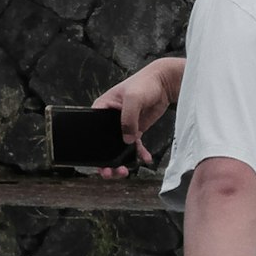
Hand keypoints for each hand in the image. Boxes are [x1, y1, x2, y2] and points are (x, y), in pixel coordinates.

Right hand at [89, 55, 180, 181]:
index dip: (92, 148)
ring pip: (117, 147)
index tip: (98, 162)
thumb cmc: (145, 84)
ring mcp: (122, 125)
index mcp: (101, 108)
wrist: (164, 82)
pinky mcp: (135, 129)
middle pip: (103, 143)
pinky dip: (139, 154)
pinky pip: (134, 145)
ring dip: (120, 161)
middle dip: (106, 160)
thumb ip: (128, 119)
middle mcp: (109, 119)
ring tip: (125, 171)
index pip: (91, 130)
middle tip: (110, 172)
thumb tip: (126, 140)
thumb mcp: (133, 99)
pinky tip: (145, 159)